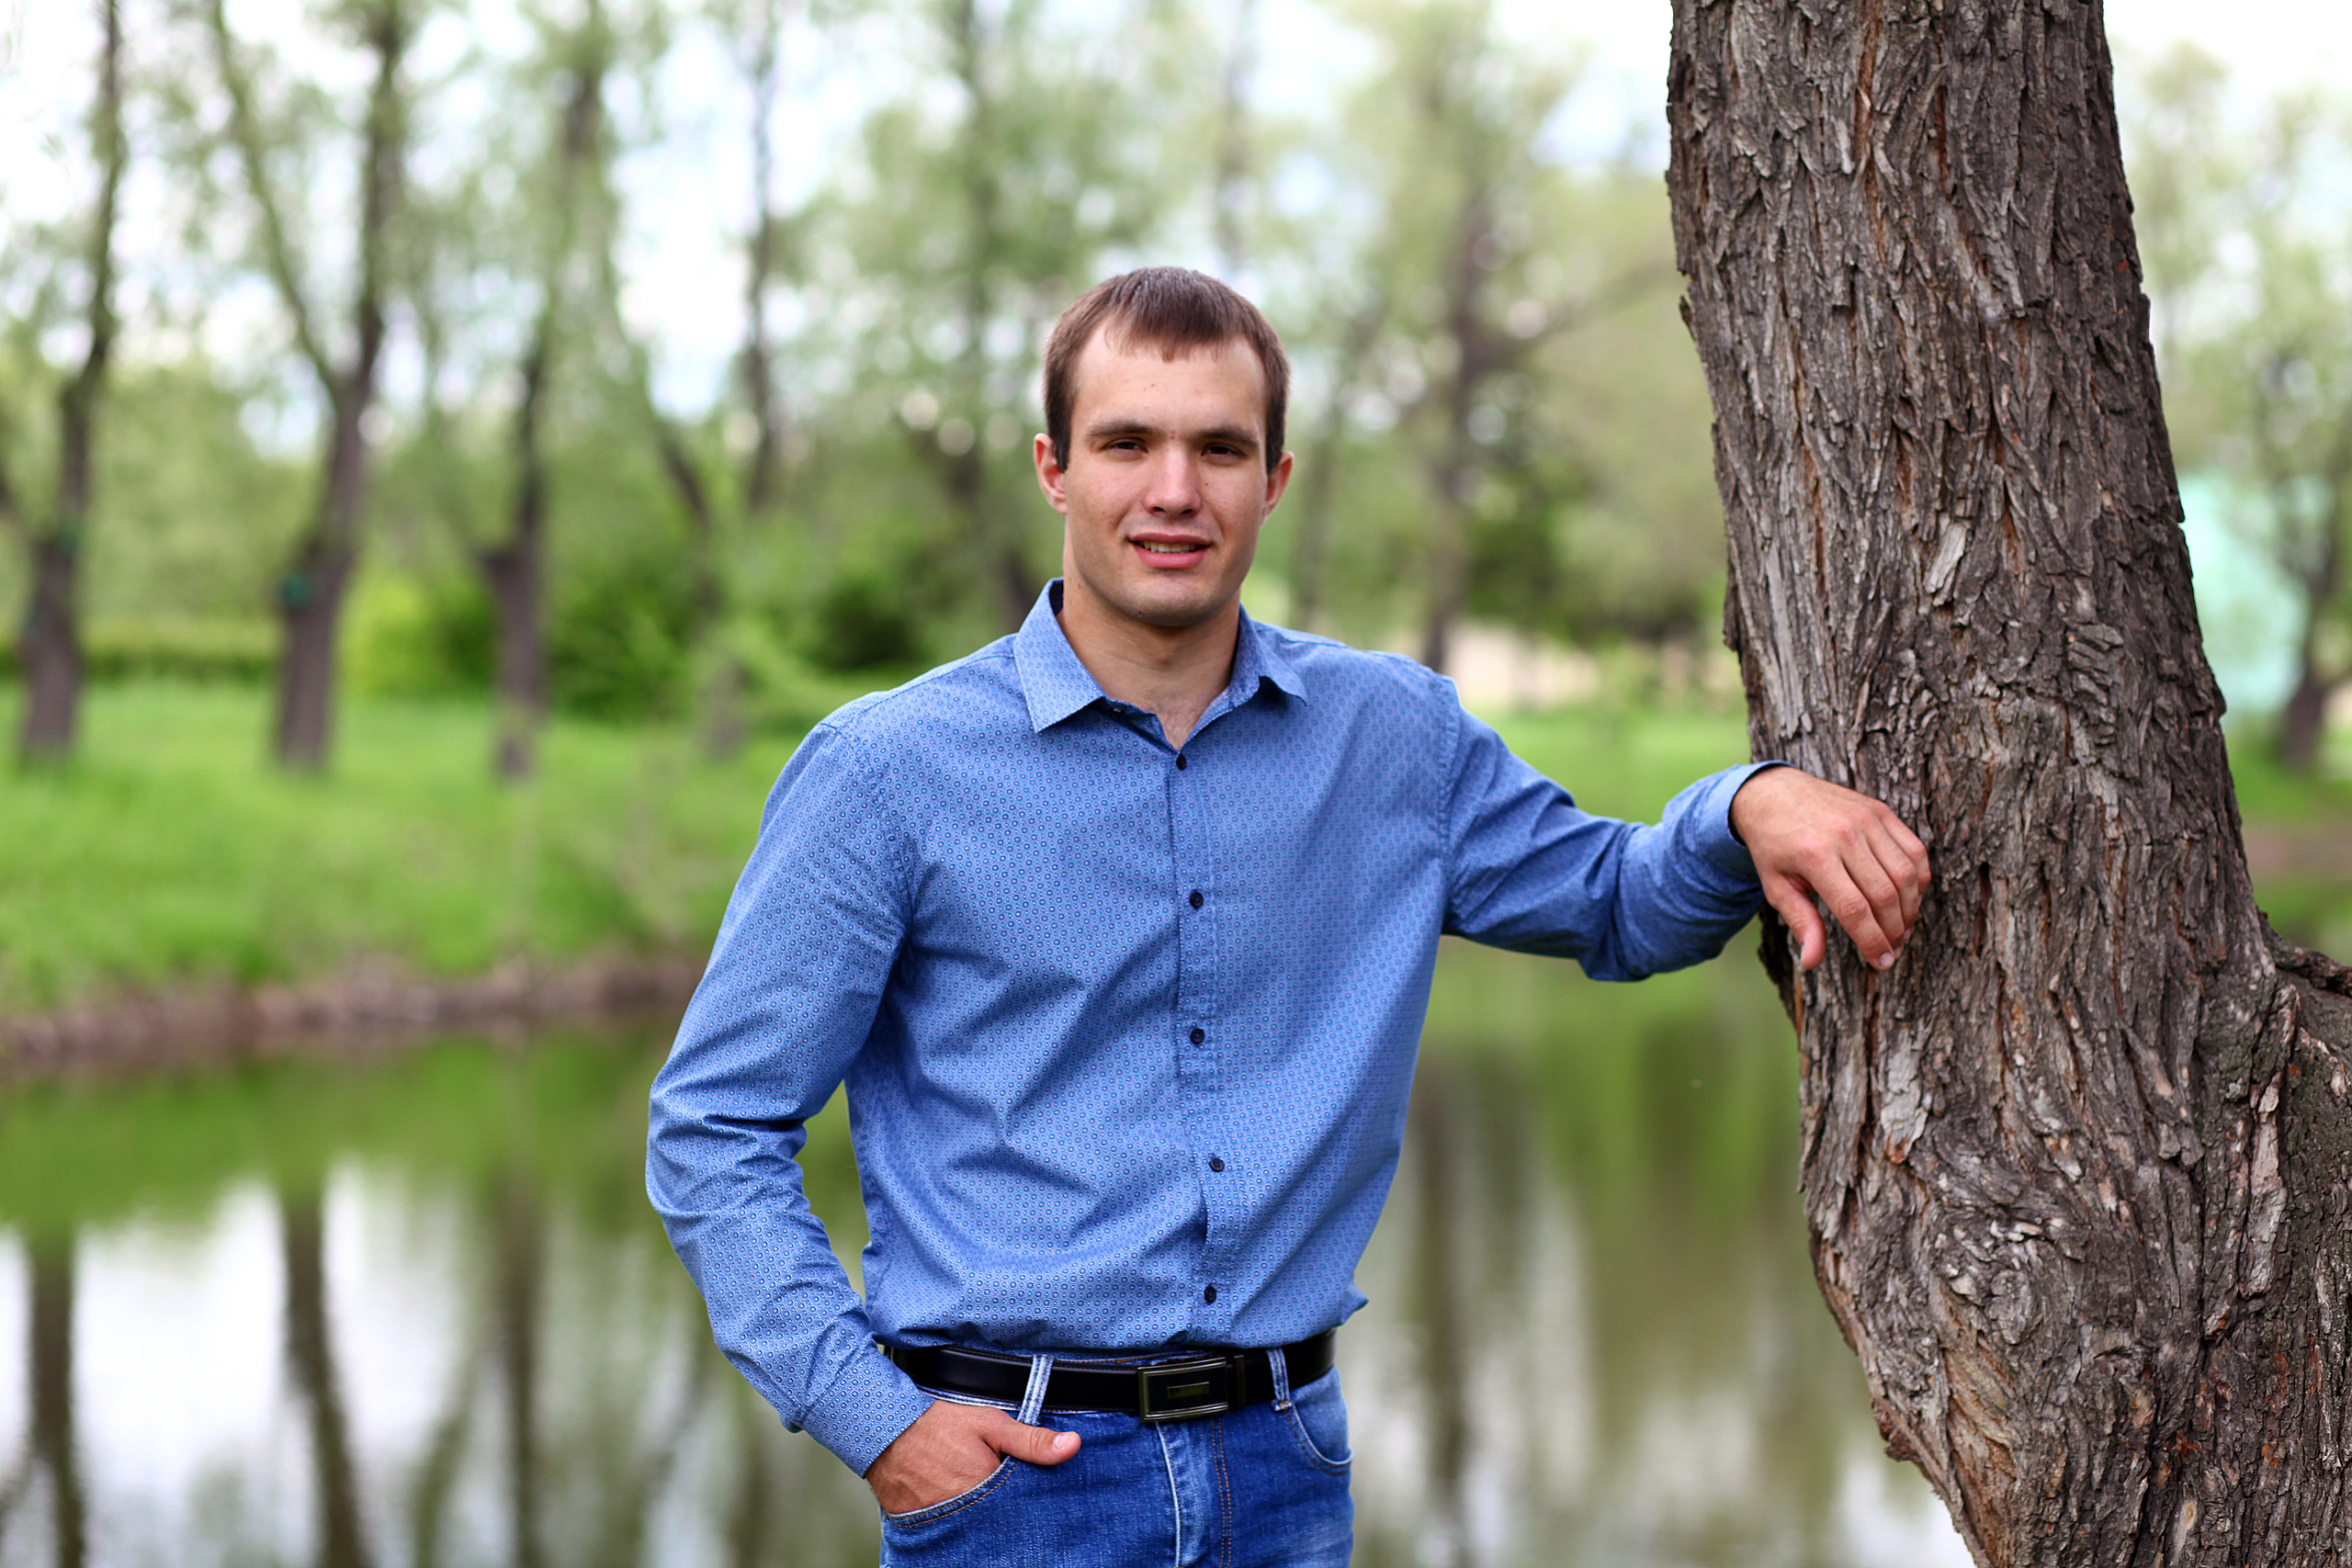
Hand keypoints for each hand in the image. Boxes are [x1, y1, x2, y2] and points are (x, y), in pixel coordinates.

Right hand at [866, 1398, 1079, 1515]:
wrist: (882, 1431)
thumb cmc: (937, 1424)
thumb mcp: (990, 1424)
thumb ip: (1031, 1440)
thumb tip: (1072, 1446)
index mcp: (986, 1490)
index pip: (1022, 1508)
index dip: (1029, 1500)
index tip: (1029, 1491)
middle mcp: (965, 1514)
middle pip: (1000, 1522)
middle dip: (1006, 1511)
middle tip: (996, 1488)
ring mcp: (941, 1523)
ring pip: (975, 1528)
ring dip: (982, 1516)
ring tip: (976, 1495)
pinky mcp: (921, 1527)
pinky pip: (948, 1531)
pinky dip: (957, 1519)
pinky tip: (958, 1504)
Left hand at [1730, 766, 1928, 971]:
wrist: (1772, 792)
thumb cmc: (1773, 845)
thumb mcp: (1776, 886)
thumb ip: (1801, 922)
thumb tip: (1812, 962)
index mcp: (1814, 856)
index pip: (1855, 910)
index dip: (1872, 941)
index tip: (1881, 963)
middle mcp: (1844, 835)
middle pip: (1885, 895)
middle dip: (1894, 931)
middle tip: (1893, 950)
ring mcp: (1866, 819)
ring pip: (1905, 874)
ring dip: (1910, 909)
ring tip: (1902, 929)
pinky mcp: (1880, 811)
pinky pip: (1914, 850)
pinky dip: (1918, 879)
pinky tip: (1908, 899)